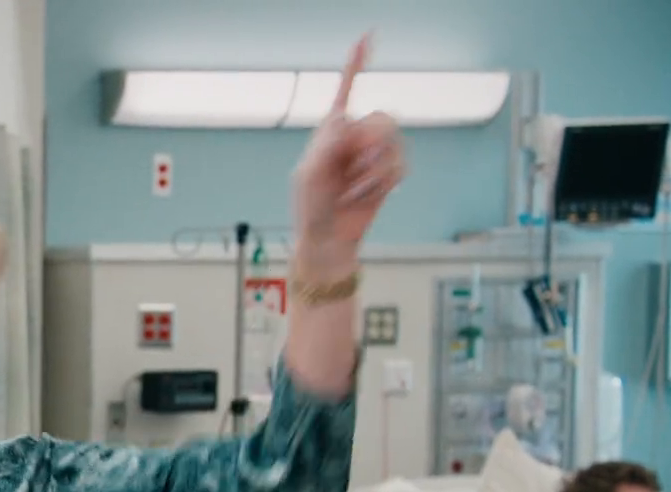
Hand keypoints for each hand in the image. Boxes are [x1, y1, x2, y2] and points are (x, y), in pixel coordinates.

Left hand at [290, 35, 405, 259]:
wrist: (328, 238)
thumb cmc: (311, 208)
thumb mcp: (309, 176)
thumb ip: (327, 146)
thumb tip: (343, 118)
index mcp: (330, 131)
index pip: (346, 91)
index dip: (357, 64)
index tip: (368, 37)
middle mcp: (355, 137)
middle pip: (381, 119)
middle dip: (369, 145)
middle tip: (349, 168)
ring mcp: (374, 154)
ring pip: (394, 142)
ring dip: (373, 169)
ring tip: (352, 188)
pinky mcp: (390, 173)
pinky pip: (399, 165)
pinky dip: (380, 183)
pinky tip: (362, 195)